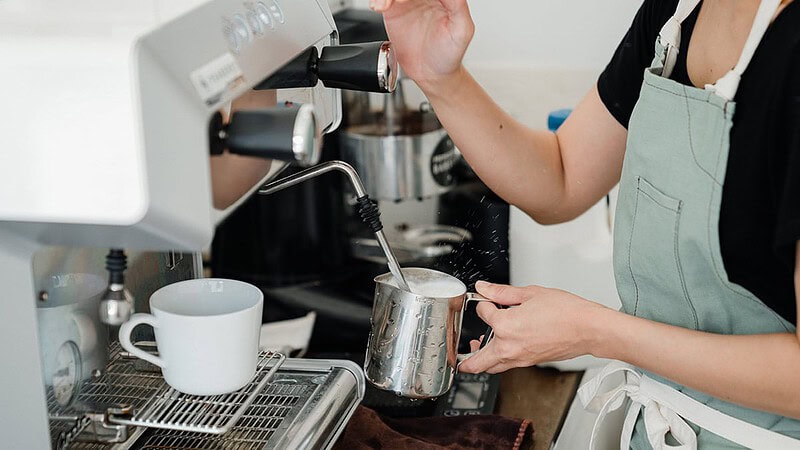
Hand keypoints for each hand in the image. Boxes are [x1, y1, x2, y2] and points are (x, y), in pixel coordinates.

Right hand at [371, 0, 473, 92]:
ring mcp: (408, 1)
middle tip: (399, 2)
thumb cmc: (449, 54)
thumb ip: (458, 5)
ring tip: (386, 6)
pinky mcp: (393, 10)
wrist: (431, 74)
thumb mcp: (461, 30)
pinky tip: (379, 7)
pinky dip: (378, 0)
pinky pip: (383, 0)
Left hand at [458, 281, 609, 373]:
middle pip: (477, 362)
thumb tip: (484, 287)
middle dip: (465, 358)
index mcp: (506, 326)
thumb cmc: (566, 312)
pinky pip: (507, 365)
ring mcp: (520, 358)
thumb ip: (502, 292)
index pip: (483, 314)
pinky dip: (499, 359)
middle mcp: (509, 347)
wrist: (589, 329)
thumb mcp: (530, 293)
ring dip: (482, 360)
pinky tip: (503, 345)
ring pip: (492, 367)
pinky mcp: (530, 362)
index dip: (484, 303)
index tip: (487, 299)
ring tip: (479, 348)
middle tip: (459, 352)